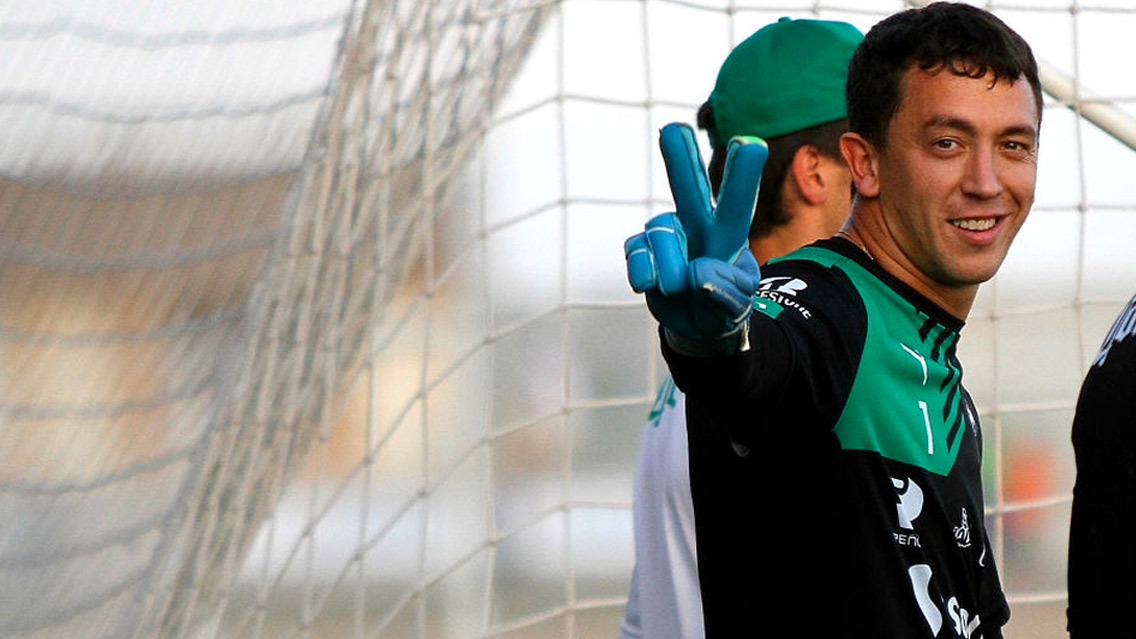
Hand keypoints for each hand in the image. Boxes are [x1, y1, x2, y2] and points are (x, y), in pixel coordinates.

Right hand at [624, 123, 767, 351]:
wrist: (698, 328)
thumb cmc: (726, 307)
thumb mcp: (739, 304)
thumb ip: (725, 290)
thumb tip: (694, 272)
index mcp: (729, 232)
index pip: (737, 200)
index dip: (742, 172)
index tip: (751, 143)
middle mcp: (697, 225)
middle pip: (689, 186)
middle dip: (681, 157)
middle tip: (673, 128)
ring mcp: (669, 235)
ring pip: (661, 231)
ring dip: (669, 265)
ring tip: (677, 287)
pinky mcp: (644, 251)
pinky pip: (636, 251)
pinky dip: (643, 270)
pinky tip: (649, 284)